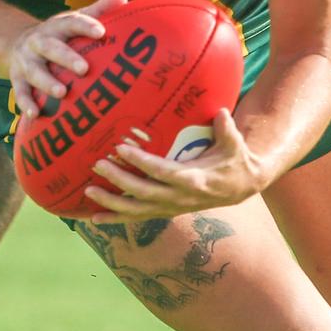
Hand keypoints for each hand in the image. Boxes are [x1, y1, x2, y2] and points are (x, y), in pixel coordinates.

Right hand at [8, 0, 126, 119]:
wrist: (16, 43)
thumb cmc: (57, 35)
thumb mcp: (73, 20)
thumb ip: (98, 10)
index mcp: (57, 27)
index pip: (72, 23)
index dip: (86, 26)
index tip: (102, 32)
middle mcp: (40, 42)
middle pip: (52, 48)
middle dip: (67, 58)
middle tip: (84, 69)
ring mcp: (26, 60)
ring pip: (35, 71)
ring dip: (47, 82)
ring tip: (62, 93)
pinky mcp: (17, 77)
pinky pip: (20, 90)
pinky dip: (26, 102)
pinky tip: (35, 114)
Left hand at [84, 108, 269, 221]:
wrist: (241, 187)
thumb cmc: (235, 160)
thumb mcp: (235, 145)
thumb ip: (227, 130)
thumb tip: (222, 112)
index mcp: (194, 180)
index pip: (163, 172)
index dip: (142, 162)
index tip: (121, 148)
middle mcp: (179, 198)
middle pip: (143, 192)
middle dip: (119, 180)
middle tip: (98, 164)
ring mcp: (171, 208)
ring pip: (137, 210)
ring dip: (112, 202)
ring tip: (89, 191)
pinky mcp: (165, 212)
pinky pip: (137, 217)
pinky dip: (116, 218)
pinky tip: (94, 217)